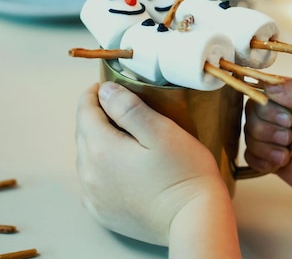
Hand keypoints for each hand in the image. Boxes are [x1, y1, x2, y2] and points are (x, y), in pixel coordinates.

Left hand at [75, 82, 233, 245]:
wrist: (194, 219)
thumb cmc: (185, 173)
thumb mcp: (162, 131)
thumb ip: (129, 108)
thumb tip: (105, 91)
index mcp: (101, 148)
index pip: (85, 110)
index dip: (96, 93)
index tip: (110, 85)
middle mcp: (90, 173)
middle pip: (84, 133)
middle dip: (99, 116)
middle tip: (122, 107)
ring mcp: (94, 196)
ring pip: (88, 158)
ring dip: (100, 142)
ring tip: (126, 137)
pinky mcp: (103, 212)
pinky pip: (94, 182)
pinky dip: (103, 168)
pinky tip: (124, 167)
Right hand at [244, 77, 291, 219]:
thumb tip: (270, 86)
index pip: (269, 90)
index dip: (265, 100)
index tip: (283, 113)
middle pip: (255, 112)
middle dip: (264, 123)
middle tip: (289, 134)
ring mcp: (288, 143)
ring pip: (252, 135)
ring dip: (262, 141)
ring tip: (287, 151)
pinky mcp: (285, 168)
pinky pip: (255, 158)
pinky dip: (259, 158)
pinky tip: (281, 162)